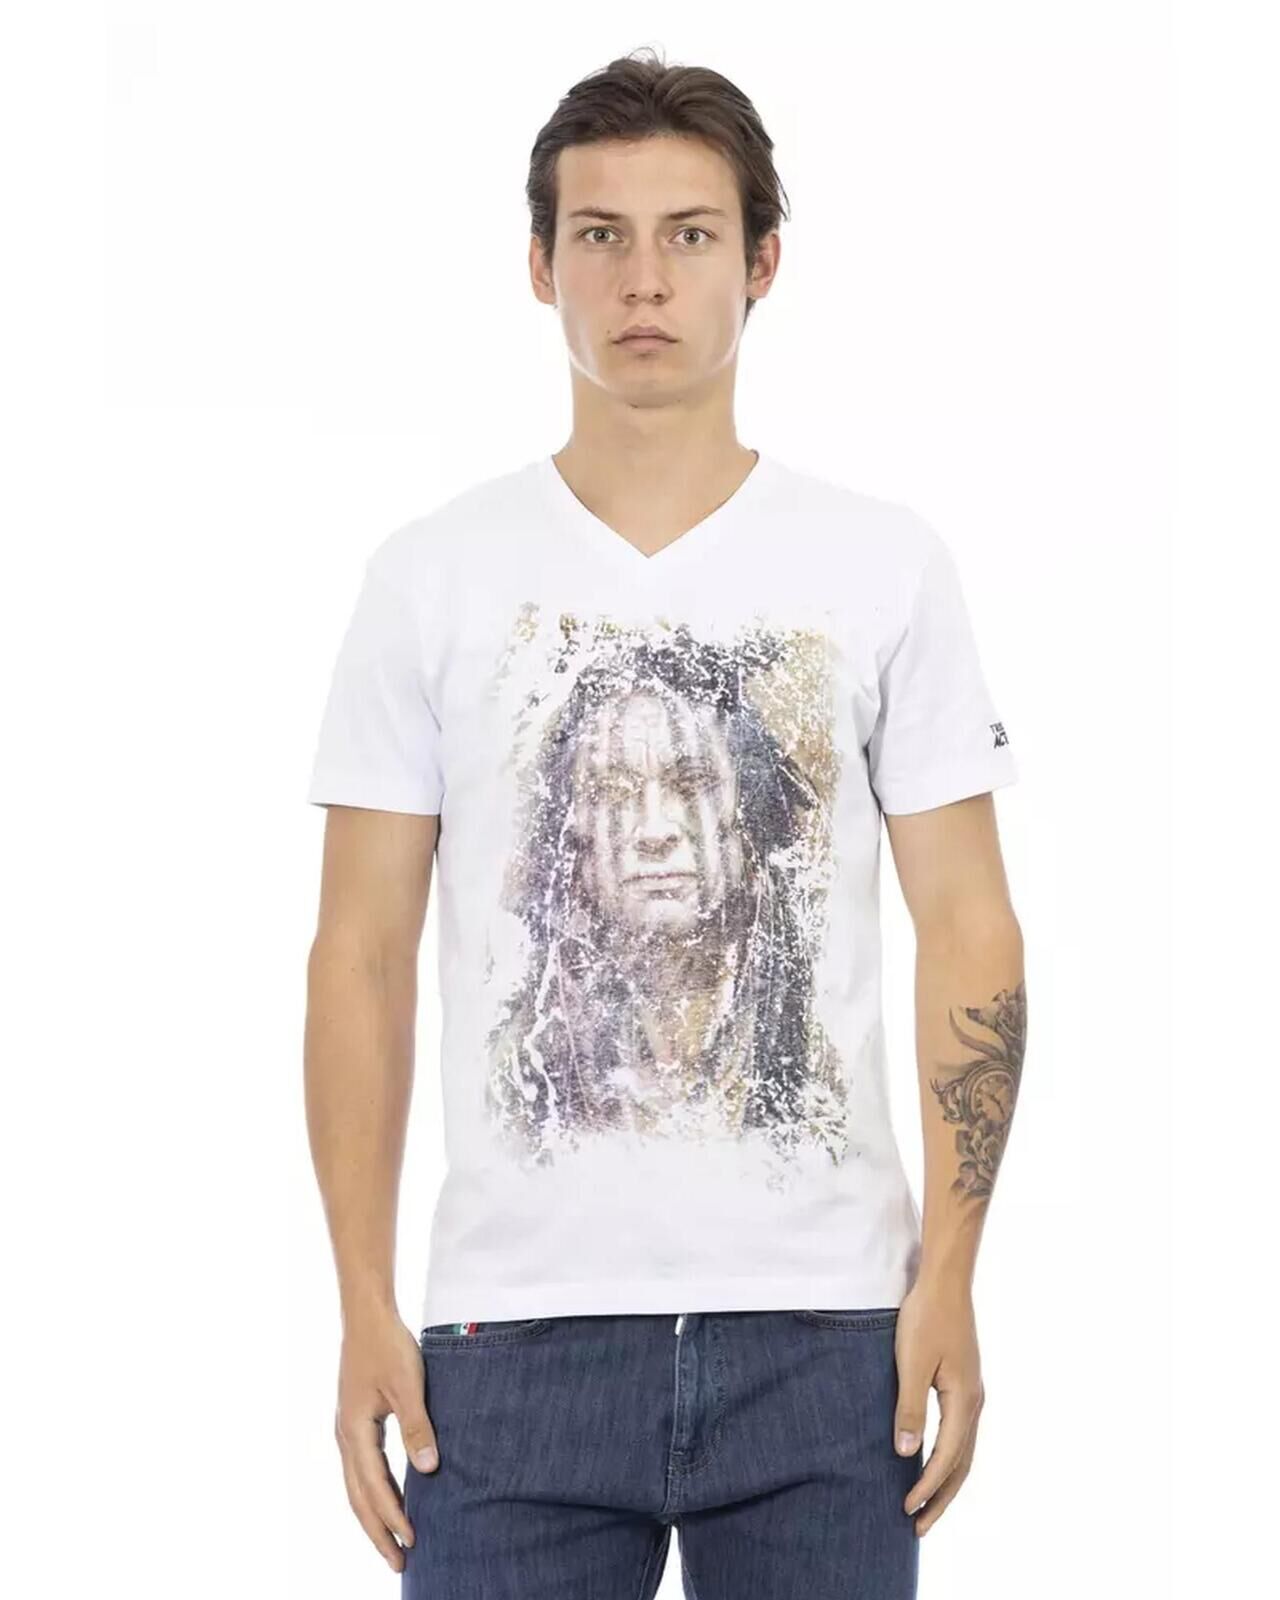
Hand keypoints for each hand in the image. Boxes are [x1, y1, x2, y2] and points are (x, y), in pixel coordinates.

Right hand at [333, 1302, 439, 1573]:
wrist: (366, 1316)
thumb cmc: (388, 1346)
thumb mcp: (408, 1385)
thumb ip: (418, 1426)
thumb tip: (429, 1469)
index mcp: (355, 1431)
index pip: (374, 1488)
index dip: (392, 1517)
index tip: (412, 1542)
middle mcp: (345, 1436)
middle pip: (358, 1497)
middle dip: (377, 1532)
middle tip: (398, 1564)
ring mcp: (346, 1430)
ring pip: (356, 1486)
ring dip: (374, 1515)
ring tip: (394, 1541)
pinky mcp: (354, 1422)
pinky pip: (361, 1469)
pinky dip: (374, 1492)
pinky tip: (391, 1499)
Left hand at [892, 1273, 985, 1536]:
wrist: (945, 1282)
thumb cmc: (926, 1318)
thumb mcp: (911, 1363)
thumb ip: (910, 1409)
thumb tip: (907, 1454)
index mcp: (964, 1402)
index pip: (947, 1458)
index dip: (927, 1487)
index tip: (906, 1510)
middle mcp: (974, 1403)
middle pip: (962, 1465)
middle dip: (941, 1498)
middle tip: (918, 1527)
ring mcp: (973, 1394)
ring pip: (964, 1452)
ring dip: (946, 1481)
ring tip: (926, 1506)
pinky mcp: (965, 1384)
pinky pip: (961, 1435)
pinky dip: (950, 1458)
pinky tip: (933, 1461)